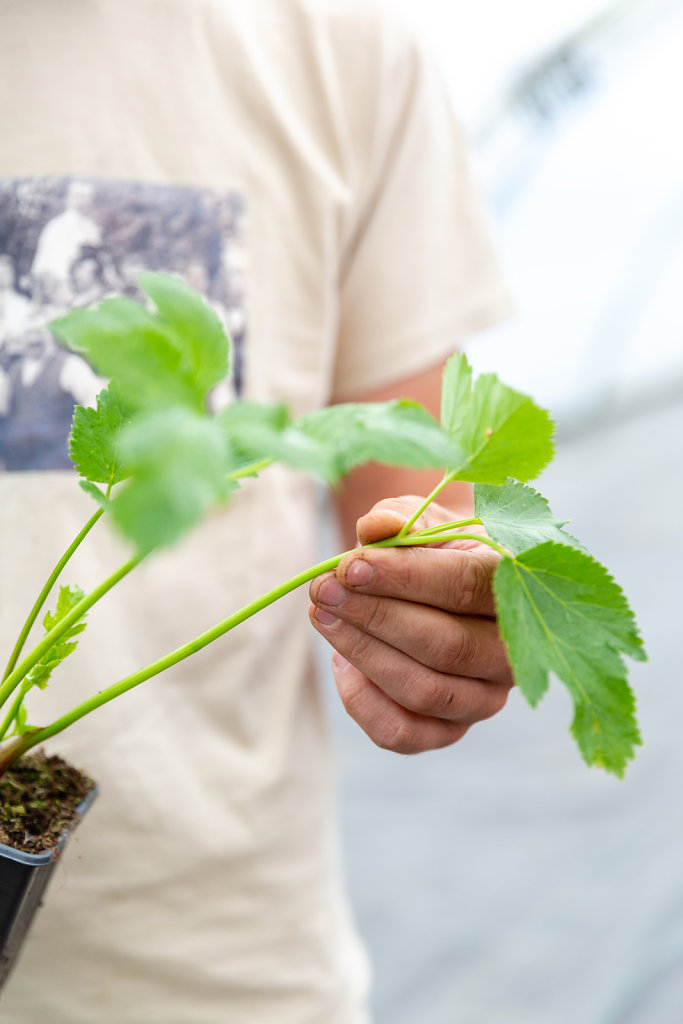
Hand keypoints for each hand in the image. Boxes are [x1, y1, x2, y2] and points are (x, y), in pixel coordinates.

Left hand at [309, 496, 512, 753]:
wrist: (439, 584)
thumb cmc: (431, 548)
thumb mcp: (420, 521)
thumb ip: (401, 519)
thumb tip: (378, 528)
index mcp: (516, 588)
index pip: (466, 586)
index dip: (405, 577)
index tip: (350, 566)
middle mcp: (511, 652)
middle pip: (446, 644)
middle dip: (375, 616)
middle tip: (323, 589)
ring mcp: (486, 698)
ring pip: (424, 690)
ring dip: (363, 653)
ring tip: (322, 615)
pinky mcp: (451, 729)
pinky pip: (404, 734)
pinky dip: (363, 702)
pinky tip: (341, 663)